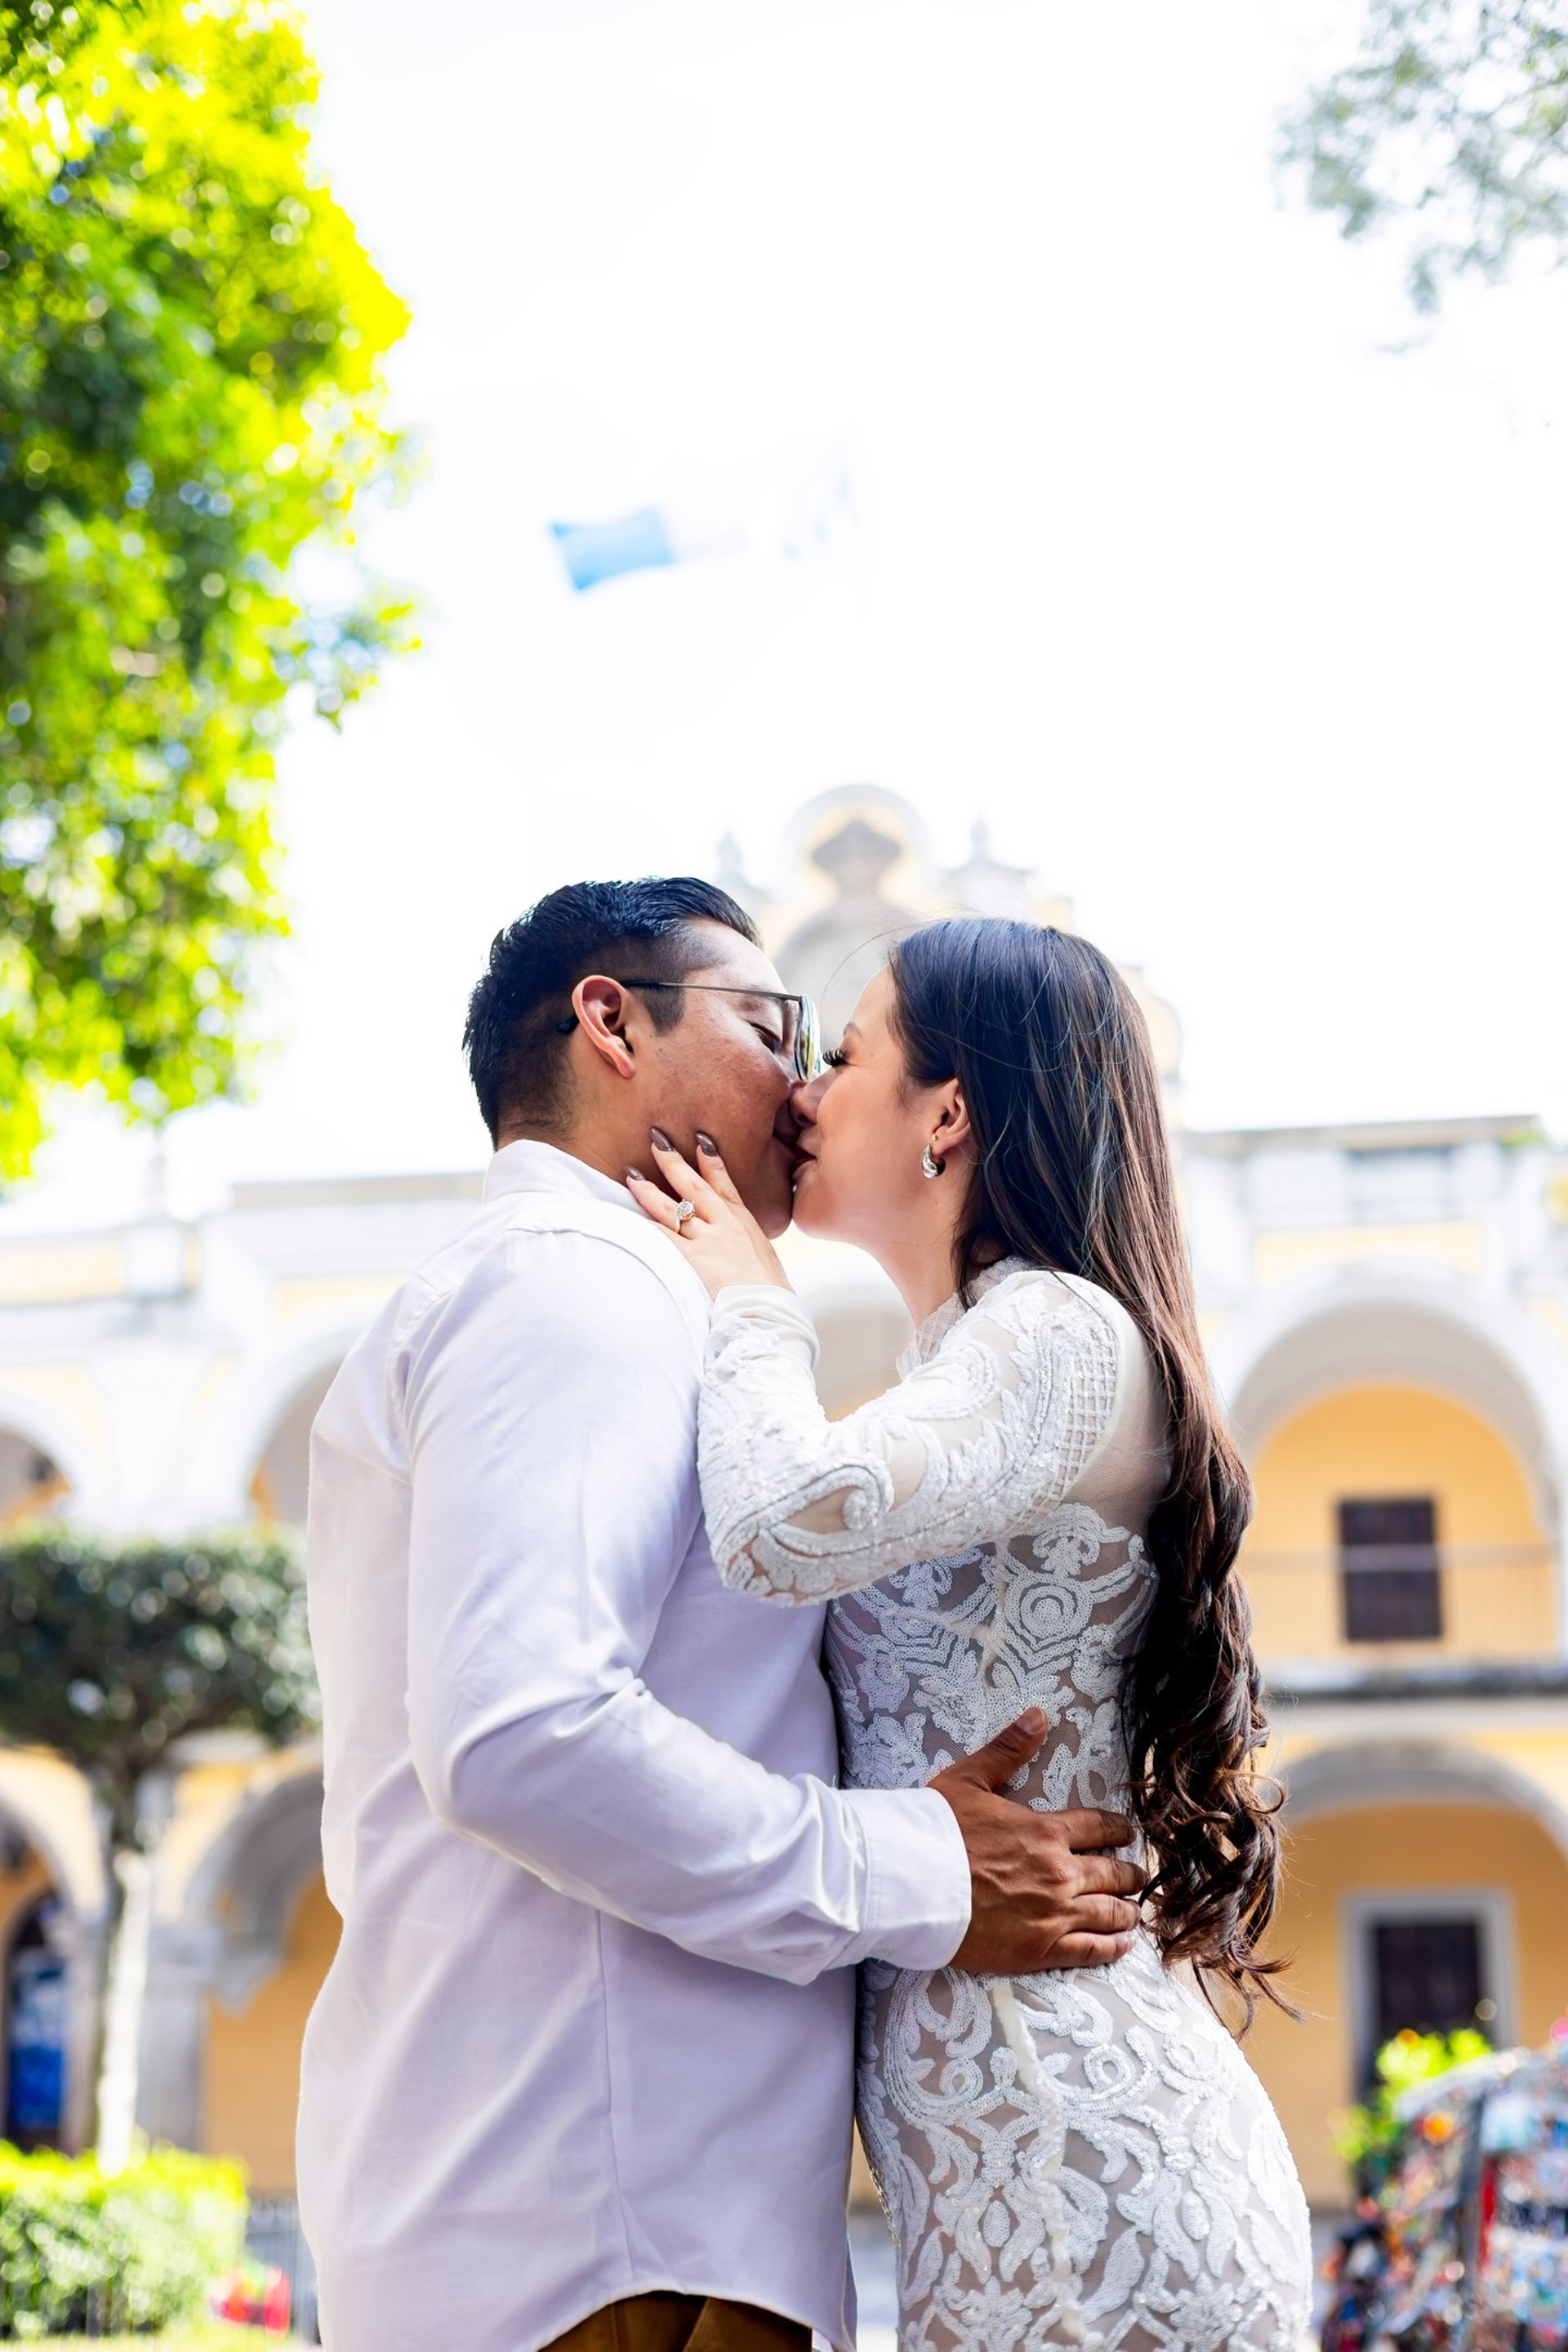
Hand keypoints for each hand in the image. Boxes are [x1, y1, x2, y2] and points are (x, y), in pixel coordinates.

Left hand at [627, 1129, 792, 1300]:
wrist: (768, 1311)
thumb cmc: (770, 1293)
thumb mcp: (764, 1258)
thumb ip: (746, 1245)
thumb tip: (739, 1246)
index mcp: (744, 1223)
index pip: (724, 1184)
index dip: (711, 1160)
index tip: (700, 1140)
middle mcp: (724, 1225)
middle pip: (693, 1186)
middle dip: (673, 1160)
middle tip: (656, 1138)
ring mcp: (707, 1240)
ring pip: (671, 1207)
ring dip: (648, 1189)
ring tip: (630, 1174)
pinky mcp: (692, 1258)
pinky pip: (661, 1236)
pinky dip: (643, 1224)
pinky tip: (627, 1213)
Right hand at [929, 1710, 1145, 1972]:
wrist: (914, 1884)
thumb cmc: (937, 1830)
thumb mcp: (969, 1779)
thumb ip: (1007, 1749)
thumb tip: (1037, 1715)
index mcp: (1045, 1831)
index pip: (1097, 1827)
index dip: (1117, 1830)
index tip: (1128, 1833)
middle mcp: (1059, 1872)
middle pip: (1111, 1873)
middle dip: (1128, 1873)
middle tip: (1137, 1875)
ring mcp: (1054, 1914)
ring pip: (1108, 1913)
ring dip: (1127, 1910)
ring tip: (1135, 1910)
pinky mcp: (1041, 1949)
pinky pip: (1091, 1950)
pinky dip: (1113, 1947)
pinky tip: (1124, 1944)